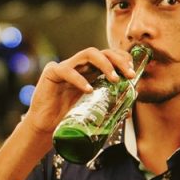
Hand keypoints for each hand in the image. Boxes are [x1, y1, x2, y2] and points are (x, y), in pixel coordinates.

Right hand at [21, 47, 136, 134]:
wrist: (45, 127)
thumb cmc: (68, 117)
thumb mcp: (92, 110)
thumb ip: (107, 107)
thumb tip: (129, 112)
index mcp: (91, 72)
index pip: (110, 57)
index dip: (123, 60)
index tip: (133, 73)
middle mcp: (80, 66)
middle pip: (102, 52)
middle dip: (119, 60)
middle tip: (129, 74)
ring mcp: (66, 66)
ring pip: (88, 53)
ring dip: (105, 64)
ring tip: (114, 79)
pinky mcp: (52, 72)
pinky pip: (67, 70)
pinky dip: (80, 79)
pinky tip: (89, 90)